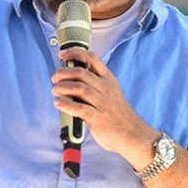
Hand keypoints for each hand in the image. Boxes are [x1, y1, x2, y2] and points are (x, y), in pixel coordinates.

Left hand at [52, 47, 158, 164]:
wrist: (132, 134)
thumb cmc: (117, 113)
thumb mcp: (110, 91)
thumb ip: (95, 82)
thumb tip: (71, 76)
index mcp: (108, 79)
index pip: (92, 58)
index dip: (75, 53)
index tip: (62, 54)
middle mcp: (105, 88)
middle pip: (81, 72)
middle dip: (63, 72)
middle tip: (54, 78)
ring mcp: (102, 103)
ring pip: (79, 88)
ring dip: (62, 87)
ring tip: (55, 90)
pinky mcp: (98, 118)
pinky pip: (79, 108)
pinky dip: (66, 104)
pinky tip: (58, 103)